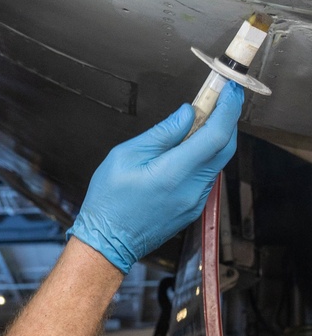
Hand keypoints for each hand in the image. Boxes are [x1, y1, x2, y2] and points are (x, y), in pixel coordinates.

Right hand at [67, 84, 243, 273]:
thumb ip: (162, 133)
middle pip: (225, 147)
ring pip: (217, 161)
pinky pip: (207, 176)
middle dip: (226, 119)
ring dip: (214, 138)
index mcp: (174, 172)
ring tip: (196, 123)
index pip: (216, 134)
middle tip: (216, 100)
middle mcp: (191, 189)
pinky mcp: (193, 208)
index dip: (227, 108)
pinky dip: (204, 157)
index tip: (228, 91)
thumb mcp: (126, 156)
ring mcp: (195, 201)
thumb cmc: (108, 204)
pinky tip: (188, 149)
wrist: (106, 244)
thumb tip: (187, 115)